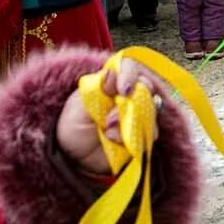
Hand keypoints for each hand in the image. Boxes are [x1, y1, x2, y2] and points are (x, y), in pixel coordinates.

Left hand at [55, 59, 167, 175]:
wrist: (73, 155)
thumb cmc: (74, 125)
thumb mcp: (79, 107)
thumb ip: (96, 90)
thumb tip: (111, 73)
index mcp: (112, 83)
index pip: (129, 68)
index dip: (130, 75)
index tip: (124, 90)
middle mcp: (129, 96)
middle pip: (146, 89)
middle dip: (132, 104)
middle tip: (109, 120)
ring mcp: (137, 114)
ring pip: (150, 112)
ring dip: (130, 125)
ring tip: (108, 136)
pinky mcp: (141, 134)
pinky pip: (149, 134)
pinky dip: (135, 139)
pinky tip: (118, 144)